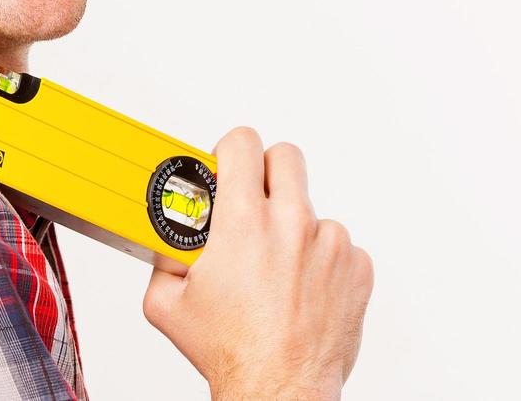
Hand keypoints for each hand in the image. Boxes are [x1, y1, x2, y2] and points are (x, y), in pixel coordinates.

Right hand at [142, 127, 373, 399]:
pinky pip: (340, 246)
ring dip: (295, 228)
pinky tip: (303, 289)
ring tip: (278, 269)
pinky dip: (322, 261)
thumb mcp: (167, 302)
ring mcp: (331, 244)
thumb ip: (163, 259)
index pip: (242, 143)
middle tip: (254, 201)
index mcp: (244, 220)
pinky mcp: (357, 268)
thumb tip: (166, 240)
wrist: (277, 389)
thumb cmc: (230, 351)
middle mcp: (292, 223)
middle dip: (266, 173)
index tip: (226, 165)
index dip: (230, 150)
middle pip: (286, 157)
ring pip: (313, 209)